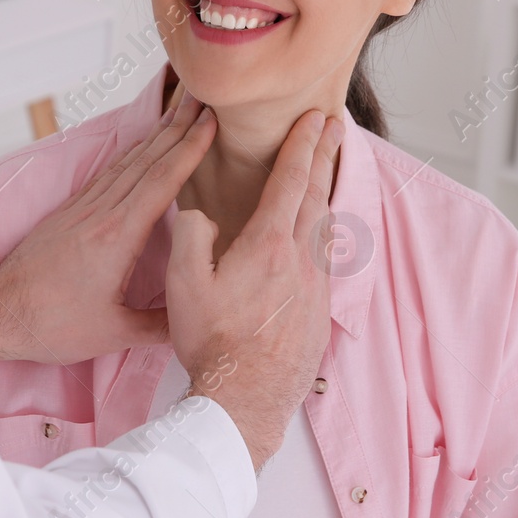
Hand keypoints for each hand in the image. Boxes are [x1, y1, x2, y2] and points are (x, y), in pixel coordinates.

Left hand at [0, 97, 216, 366]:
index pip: (162, 180)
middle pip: (148, 159)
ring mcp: (83, 208)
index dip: (190, 149)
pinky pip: (109, 174)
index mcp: (117, 236)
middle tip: (204, 97)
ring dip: (157, 134)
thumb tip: (199, 317)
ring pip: (128, 161)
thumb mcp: (115, 332)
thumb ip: (162, 324)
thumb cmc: (52, 325)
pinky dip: (132, 154)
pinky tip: (142, 147)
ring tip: (180, 111)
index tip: (212, 121)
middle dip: (179, 126)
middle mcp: (101, 212)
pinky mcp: (70, 212)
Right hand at [165, 110, 343, 470]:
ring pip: (326, 226)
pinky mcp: (320, 312)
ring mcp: (316, 287)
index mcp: (269, 244)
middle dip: (324, 155)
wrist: (245, 399)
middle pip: (318, 194)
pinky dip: (325, 232)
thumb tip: (199, 213)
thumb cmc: (212, 343)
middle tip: (333, 126)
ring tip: (326, 171)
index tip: (313, 117)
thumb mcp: (183, 283)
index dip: (302, 144)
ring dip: (326, 191)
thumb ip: (190, 235)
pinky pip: (326, 259)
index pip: (291, 180)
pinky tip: (320, 235)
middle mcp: (301, 259)